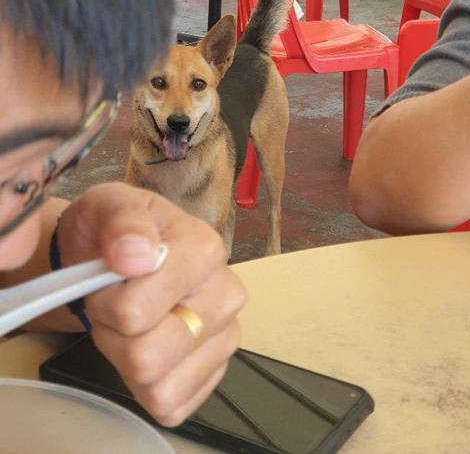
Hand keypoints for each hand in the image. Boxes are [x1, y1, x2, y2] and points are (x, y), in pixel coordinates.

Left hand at [57, 182, 245, 425]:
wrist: (117, 253)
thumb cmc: (116, 231)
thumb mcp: (110, 205)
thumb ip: (123, 221)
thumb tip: (137, 255)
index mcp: (205, 250)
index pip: (134, 311)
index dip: (103, 302)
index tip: (105, 279)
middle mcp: (226, 295)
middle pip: (147, 356)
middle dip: (112, 335)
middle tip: (113, 304)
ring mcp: (225, 337)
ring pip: (157, 386)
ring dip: (125, 359)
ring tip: (129, 324)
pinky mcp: (214, 372)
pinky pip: (168, 405)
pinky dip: (142, 385)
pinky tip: (145, 344)